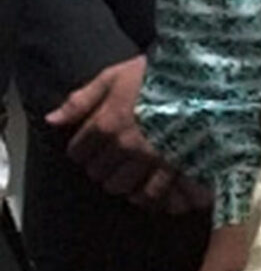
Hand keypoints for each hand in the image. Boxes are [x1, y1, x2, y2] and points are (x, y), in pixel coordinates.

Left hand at [46, 58, 206, 213]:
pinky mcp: (173, 169)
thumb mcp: (112, 77)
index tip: (89, 145)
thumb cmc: (154, 75)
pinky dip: (144, 195)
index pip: (78, 152)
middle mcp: (124, 146)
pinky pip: (151, 195)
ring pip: (120, 187)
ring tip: (127, 172)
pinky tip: (145, 187)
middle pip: (97, 173)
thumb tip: (51, 121)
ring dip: (120, 181)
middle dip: (100, 166)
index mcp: (106, 123)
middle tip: (110, 158)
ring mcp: (149, 160)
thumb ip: (80, 101)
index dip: (81, 149)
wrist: (198, 79)